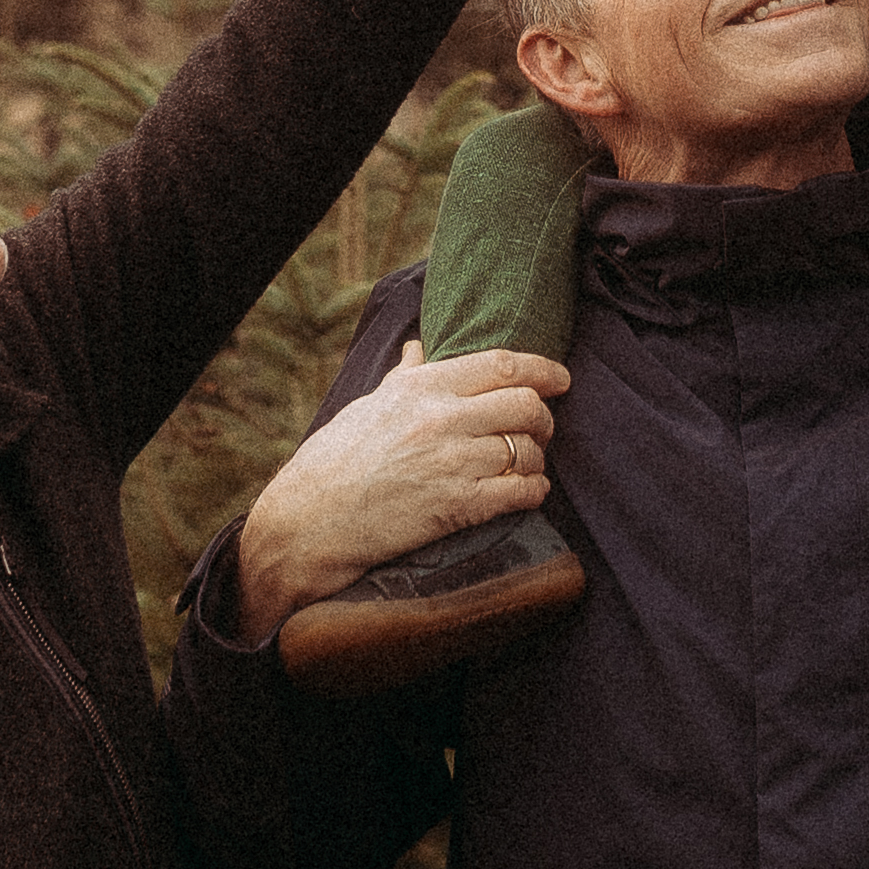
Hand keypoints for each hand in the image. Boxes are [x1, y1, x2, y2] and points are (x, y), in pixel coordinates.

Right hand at [235, 342, 572, 637]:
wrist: (307, 522)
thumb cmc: (334, 461)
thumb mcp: (368, 405)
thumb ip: (404, 376)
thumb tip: (419, 347)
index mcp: (420, 386)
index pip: (502, 364)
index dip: (543, 369)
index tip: (561, 378)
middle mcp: (440, 418)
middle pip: (524, 405)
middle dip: (543, 418)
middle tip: (541, 429)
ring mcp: (451, 462)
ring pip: (527, 450)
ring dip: (537, 459)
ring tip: (529, 466)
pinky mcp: (456, 507)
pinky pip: (519, 492)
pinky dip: (534, 491)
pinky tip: (530, 492)